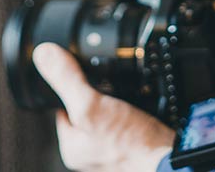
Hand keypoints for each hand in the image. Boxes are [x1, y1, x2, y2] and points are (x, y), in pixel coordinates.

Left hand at [33, 43, 173, 171]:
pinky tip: (142, 105)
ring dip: (119, 98)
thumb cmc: (131, 145)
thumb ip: (68, 80)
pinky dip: (134, 107)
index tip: (84, 70)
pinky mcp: (135, 144)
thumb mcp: (91, 106)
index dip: (73, 83)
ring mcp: (113, 148)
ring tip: (128, 95)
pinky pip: (128, 117)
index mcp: (71, 146)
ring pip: (109, 111)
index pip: (62, 104)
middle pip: (87, 106)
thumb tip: (44, 54)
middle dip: (99, 91)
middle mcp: (89, 150)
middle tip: (112, 86)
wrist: (170, 162)